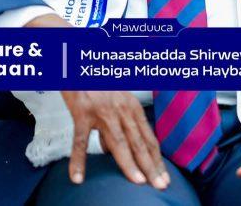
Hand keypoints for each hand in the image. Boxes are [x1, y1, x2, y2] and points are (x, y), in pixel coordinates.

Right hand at [22, 16, 168, 187]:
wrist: (77, 54)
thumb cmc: (95, 77)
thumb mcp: (113, 97)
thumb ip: (117, 121)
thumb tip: (115, 147)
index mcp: (131, 106)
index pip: (148, 138)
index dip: (156, 158)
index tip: (163, 176)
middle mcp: (121, 109)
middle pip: (139, 143)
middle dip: (151, 166)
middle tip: (161, 185)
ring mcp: (103, 111)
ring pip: (119, 142)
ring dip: (128, 164)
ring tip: (137, 182)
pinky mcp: (83, 112)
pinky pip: (81, 140)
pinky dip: (79, 160)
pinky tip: (77, 176)